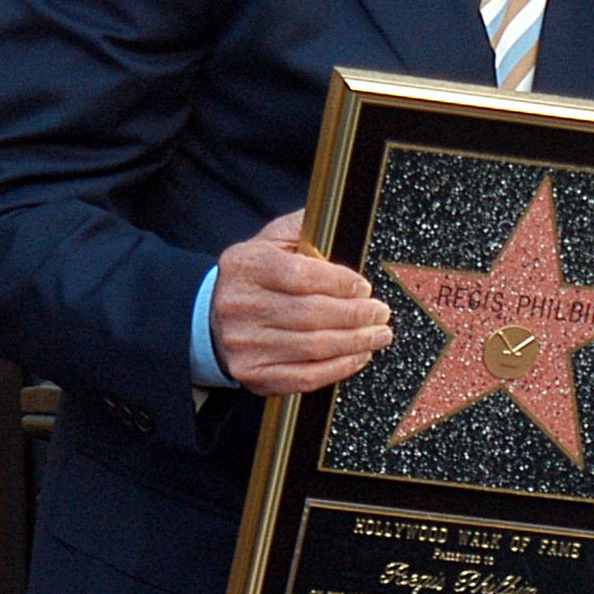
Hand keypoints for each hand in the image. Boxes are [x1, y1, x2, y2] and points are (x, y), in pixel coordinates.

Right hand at [210, 210, 392, 394]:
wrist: (211, 318)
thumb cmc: (256, 277)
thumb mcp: (271, 242)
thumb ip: (303, 228)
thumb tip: (339, 217)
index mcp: (246, 266)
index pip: (299, 274)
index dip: (339, 283)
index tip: (365, 288)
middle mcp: (240, 305)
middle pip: (309, 314)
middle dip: (355, 315)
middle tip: (381, 314)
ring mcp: (244, 344)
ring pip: (312, 347)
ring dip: (354, 343)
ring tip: (378, 334)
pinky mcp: (253, 374)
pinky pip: (305, 376)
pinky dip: (339, 368)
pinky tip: (358, 356)